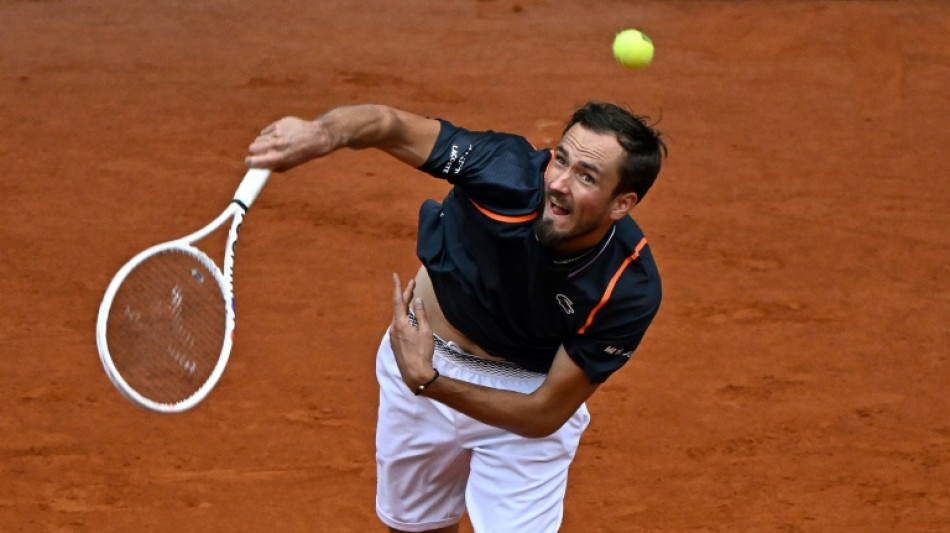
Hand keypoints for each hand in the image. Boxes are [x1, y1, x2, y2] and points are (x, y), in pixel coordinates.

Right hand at [245, 117, 332, 170]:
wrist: (316, 138)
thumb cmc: (300, 154)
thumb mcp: (287, 165)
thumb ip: (271, 166)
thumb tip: (255, 166)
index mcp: (277, 159)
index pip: (252, 161)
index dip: (249, 162)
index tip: (249, 162)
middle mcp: (276, 146)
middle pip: (252, 147)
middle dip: (255, 151)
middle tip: (262, 152)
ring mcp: (277, 133)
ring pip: (259, 138)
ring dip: (263, 142)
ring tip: (275, 144)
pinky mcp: (279, 123)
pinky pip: (266, 130)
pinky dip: (270, 134)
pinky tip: (280, 136)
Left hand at [389, 273, 436, 391]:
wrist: (415, 373)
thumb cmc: (422, 352)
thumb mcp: (425, 331)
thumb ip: (420, 314)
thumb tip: (417, 300)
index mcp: (400, 323)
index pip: (398, 300)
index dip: (398, 287)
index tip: (395, 275)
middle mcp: (393, 328)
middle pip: (399, 307)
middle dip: (405, 294)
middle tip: (411, 283)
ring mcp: (393, 336)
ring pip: (398, 316)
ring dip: (405, 306)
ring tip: (411, 298)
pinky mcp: (395, 342)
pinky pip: (399, 325)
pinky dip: (404, 317)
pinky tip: (410, 318)